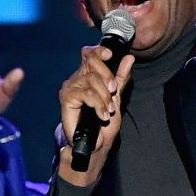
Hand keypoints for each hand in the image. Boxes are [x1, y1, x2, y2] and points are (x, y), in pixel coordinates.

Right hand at [58, 45, 134, 186]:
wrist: (95, 144)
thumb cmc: (103, 123)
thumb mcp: (116, 97)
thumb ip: (121, 78)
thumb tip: (129, 58)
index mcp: (88, 76)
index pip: (90, 54)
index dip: (99, 51)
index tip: (111, 55)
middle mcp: (77, 78)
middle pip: (92, 63)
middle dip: (107, 76)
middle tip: (114, 92)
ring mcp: (70, 87)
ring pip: (91, 79)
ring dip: (104, 96)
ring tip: (108, 111)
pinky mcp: (66, 98)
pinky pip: (85, 93)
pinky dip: (97, 104)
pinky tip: (102, 114)